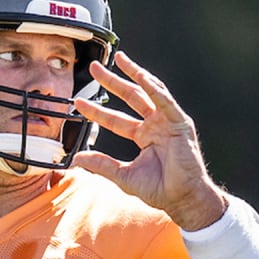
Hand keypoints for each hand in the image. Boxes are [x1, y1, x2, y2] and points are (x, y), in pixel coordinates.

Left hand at [73, 51, 226, 230]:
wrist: (181, 198)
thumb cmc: (158, 189)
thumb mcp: (123, 176)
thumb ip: (101, 165)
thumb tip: (76, 159)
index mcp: (143, 136)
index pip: (115, 119)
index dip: (97, 111)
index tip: (78, 103)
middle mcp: (155, 125)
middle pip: (130, 97)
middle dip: (112, 81)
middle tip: (93, 67)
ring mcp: (168, 122)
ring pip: (149, 91)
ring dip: (134, 74)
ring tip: (119, 59)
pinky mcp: (180, 123)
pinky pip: (166, 102)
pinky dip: (154, 88)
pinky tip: (141, 76)